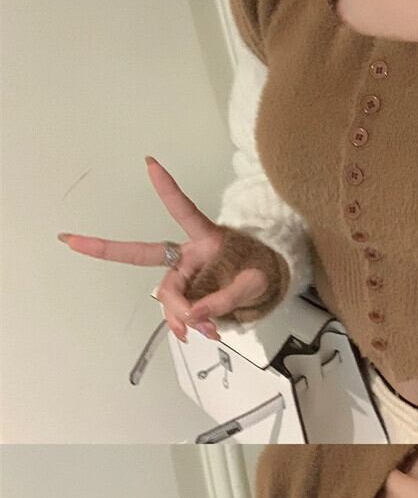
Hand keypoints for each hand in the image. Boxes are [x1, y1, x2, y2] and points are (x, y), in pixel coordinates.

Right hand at [55, 156, 269, 342]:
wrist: (266, 286)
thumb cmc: (261, 273)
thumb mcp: (254, 286)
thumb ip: (224, 300)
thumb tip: (191, 317)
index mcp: (209, 239)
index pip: (185, 212)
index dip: (168, 190)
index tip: (150, 164)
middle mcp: (190, 253)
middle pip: (148, 257)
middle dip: (107, 249)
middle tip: (71, 240)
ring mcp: (185, 273)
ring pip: (167, 296)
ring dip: (180, 315)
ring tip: (207, 331)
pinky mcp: (188, 291)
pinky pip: (177, 311)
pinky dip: (185, 323)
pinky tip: (197, 333)